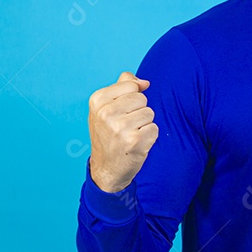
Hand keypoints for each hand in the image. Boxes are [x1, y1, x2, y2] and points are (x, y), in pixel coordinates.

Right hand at [87, 71, 157, 192]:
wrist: (106, 169)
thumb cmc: (108, 135)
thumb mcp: (105, 107)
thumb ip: (123, 86)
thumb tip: (145, 82)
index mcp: (97, 101)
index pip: (131, 85)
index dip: (131, 98)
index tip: (120, 112)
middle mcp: (106, 113)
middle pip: (142, 98)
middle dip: (138, 111)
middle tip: (125, 126)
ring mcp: (120, 127)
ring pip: (149, 113)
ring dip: (144, 124)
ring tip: (130, 135)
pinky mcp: (135, 141)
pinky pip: (154, 128)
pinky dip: (149, 136)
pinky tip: (136, 144)